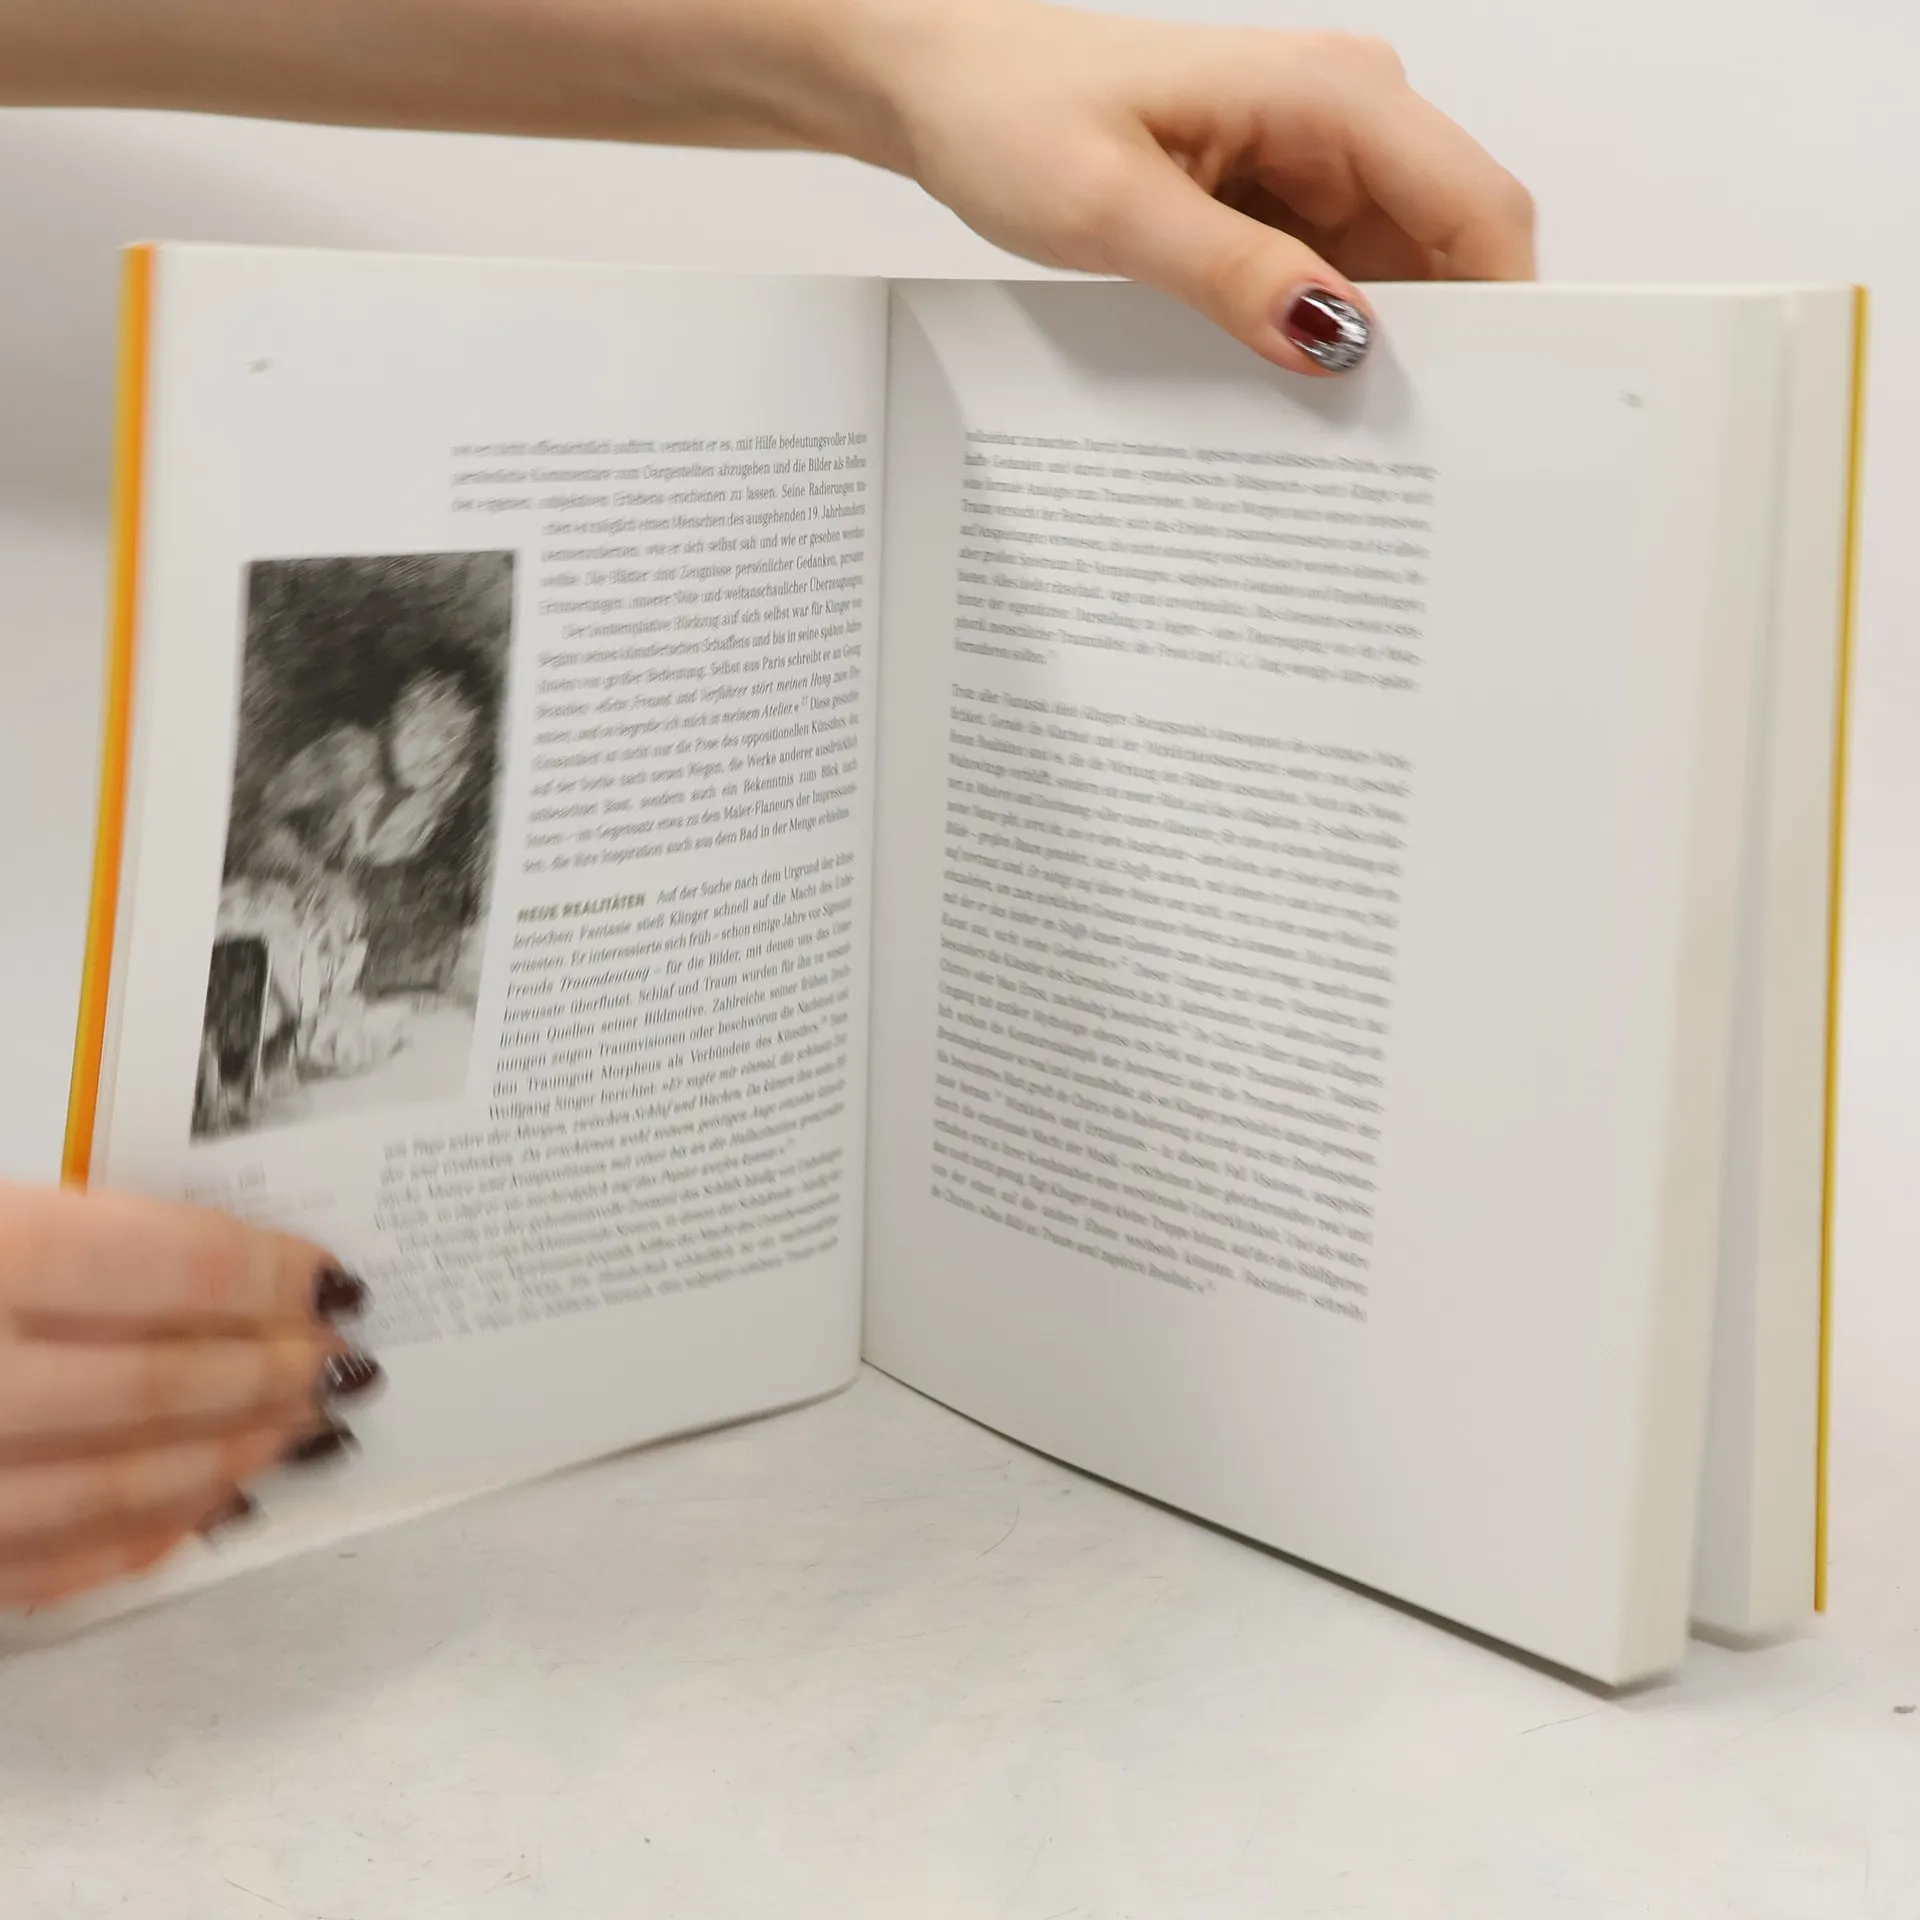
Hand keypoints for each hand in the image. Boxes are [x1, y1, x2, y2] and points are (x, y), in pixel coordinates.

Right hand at [0, 1184, 377, 1608]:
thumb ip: (90, 1236)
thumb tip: (232, 1267)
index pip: (173, 1268)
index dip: (271, 1276)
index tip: (332, 1278)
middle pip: (163, 1384)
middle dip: (273, 1373)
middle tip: (340, 1361)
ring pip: (125, 1486)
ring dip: (237, 1455)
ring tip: (306, 1428)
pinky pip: (64, 1564)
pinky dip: (156, 1530)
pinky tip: (218, 1500)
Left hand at [873, 2, 1534, 372]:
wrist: (947, 87)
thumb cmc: (1010, 113)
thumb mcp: (1113, 208)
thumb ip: (1229, 274)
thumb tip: (1332, 339)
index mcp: (1332, 95)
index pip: (1475, 209)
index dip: (1502, 314)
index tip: (1488, 412)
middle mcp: (1345, 117)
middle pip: (1450, 249)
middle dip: (1442, 348)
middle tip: (1404, 454)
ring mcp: (1315, 159)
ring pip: (1396, 276)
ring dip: (1376, 353)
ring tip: (1339, 438)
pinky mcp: (1279, 199)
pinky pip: (1334, 280)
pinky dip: (1322, 338)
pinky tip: (1291, 394)